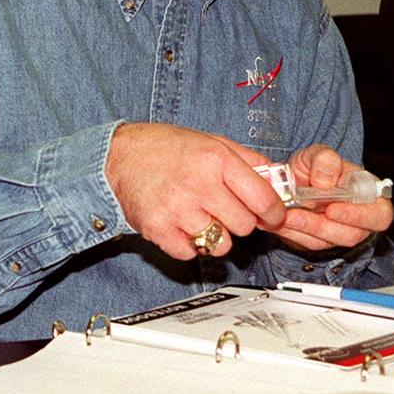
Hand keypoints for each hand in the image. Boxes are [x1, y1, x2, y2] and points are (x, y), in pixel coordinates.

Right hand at [105, 122, 285, 259]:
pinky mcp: (158, 229)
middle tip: (224, 209)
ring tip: (200, 217)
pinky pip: (191, 253)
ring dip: (216, 236)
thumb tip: (278, 182)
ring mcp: (177, 209)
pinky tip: (181, 225)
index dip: (273, 213)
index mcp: (215, 159)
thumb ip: (247, 160)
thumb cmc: (163, 147)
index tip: (270, 216)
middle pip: (245, 226)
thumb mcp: (210, 140)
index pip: (264, 200)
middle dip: (239, 221)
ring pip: (221, 245)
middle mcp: (197, 184)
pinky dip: (190, 245)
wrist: (116, 156)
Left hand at [268, 144, 392, 250]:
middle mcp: (358, 218)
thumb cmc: (315, 167)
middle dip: (323, 226)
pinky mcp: (319, 240)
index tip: (332, 210)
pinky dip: (292, 234)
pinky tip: (278, 222)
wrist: (292, 180)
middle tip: (298, 215)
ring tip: (284, 216)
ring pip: (327, 241)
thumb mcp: (318, 154)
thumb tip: (325, 181)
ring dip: (303, 230)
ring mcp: (339, 232)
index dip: (359, 216)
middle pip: (352, 234)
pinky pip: (308, 243)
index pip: (378, 214)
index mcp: (368, 195)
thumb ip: (325, 160)